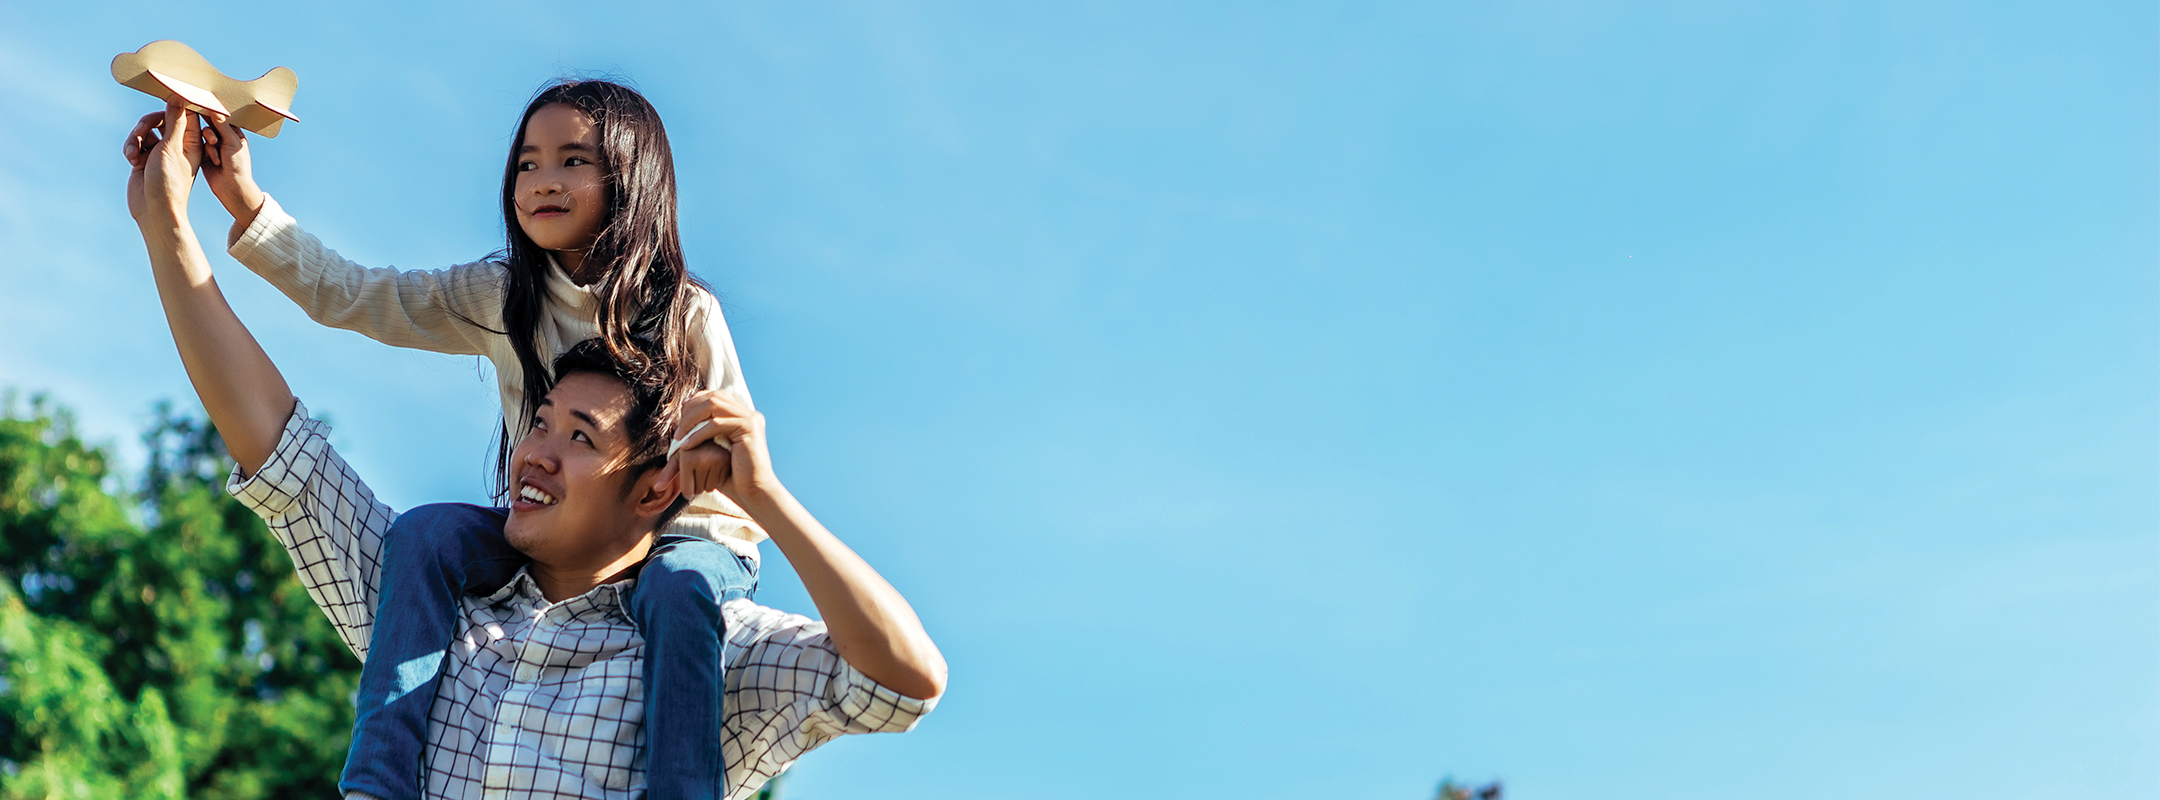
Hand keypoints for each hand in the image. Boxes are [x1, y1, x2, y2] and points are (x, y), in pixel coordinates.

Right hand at [125, 102, 205, 222]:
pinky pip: (135, 143)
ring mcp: (160, 151)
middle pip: (160, 119)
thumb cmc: (169, 182)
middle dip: (147, 123)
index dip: (175, 103)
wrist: (153, 210)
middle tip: (140, 132)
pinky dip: (131, 149)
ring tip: (133, 154)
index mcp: (191, 141)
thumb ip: (174, 122)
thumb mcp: (171, 148)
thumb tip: (180, 97)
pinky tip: (131, 161)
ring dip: (135, 138)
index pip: (185, 113)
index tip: (164, 90)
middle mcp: (177, 144)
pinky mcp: (145, 158)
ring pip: (145, 131)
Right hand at [199, 114, 264, 225]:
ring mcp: (212, 147)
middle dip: (209, 127)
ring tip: (216, 146)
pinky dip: (207, 151)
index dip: (212, 111)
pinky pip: (199, 147)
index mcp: (234, 133)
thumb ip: (223, 126)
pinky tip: (214, 160)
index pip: (221, 118)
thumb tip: (214, 110)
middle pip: (209, 125)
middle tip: (202, 120)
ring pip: (203, 135)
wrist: (232, 187)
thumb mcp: (233, 142)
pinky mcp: (203, 155)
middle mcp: (223, 138)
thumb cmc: (238, 165)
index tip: (203, 104)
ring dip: (209, 140)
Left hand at [659, 390, 778, 507]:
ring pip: (714, 405)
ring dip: (691, 420)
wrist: (753, 492)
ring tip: (679, 438)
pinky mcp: (749, 428)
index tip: (680, 421)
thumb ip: (703, 434)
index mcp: (743, 417)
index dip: (695, 403)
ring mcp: (750, 419)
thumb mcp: (714, 450)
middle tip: (678, 430)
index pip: (716, 396)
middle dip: (691, 410)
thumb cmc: (732, 477)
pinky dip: (698, 434)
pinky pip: (717, 423)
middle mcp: (749, 414)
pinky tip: (687, 446)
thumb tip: (682, 423)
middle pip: (713, 396)